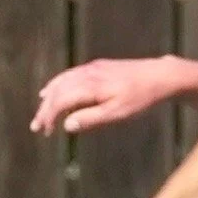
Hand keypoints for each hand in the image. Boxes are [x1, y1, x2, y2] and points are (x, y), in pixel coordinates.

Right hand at [32, 57, 174, 135]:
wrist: (160, 76)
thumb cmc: (140, 98)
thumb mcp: (118, 114)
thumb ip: (92, 119)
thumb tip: (67, 125)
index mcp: (90, 86)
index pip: (60, 101)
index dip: (49, 116)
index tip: (45, 131)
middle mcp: (87, 74)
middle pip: (58, 91)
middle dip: (45, 109)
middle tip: (37, 127)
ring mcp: (92, 68)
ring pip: (62, 81)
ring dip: (49, 96)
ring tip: (41, 109)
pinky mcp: (98, 66)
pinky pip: (70, 74)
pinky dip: (58, 84)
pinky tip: (55, 89)